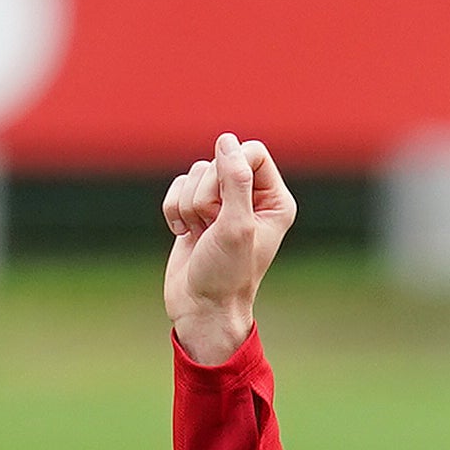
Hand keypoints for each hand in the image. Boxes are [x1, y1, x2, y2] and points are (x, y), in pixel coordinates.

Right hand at [162, 132, 293, 365]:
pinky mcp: (196, 211)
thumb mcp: (237, 226)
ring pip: (195, 173)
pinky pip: (177, 186)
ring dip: (189, 206)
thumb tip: (226, 141)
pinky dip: (174, 210)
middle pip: (220, 160)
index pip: (252, 151)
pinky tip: (185, 235)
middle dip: (207, 194)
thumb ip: (235, 180)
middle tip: (212, 228)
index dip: (231, 169)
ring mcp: (222, 204)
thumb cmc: (226, 275)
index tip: (224, 203)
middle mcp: (252, 198)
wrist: (201, 309)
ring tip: (201, 235)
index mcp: (275, 200)